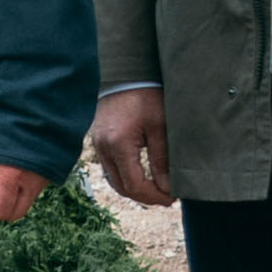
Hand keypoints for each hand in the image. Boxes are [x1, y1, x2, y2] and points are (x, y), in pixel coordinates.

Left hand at [0, 157, 50, 228]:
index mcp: (12, 175)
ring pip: (21, 206)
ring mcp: (43, 179)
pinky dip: (13, 191)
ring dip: (1, 200)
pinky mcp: (47, 173)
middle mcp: (33, 181)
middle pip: (10, 214)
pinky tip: (3, 171)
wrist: (31, 96)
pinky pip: (29, 194)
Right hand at [82, 88, 173, 210]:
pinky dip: (126, 176)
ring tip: (157, 189)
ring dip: (135, 188)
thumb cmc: (146, 95)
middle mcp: (103, 148)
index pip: (135, 185)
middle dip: (146, 197)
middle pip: (122, 187)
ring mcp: (98, 144)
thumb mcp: (160, 127)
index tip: (173, 198)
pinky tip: (143, 175)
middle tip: (168, 197)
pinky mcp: (98, 140)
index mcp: (118, 144)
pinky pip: (111, 167)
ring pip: (115, 180)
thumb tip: (167, 187)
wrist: (126, 73)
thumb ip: (162, 160)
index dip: (155, 196)